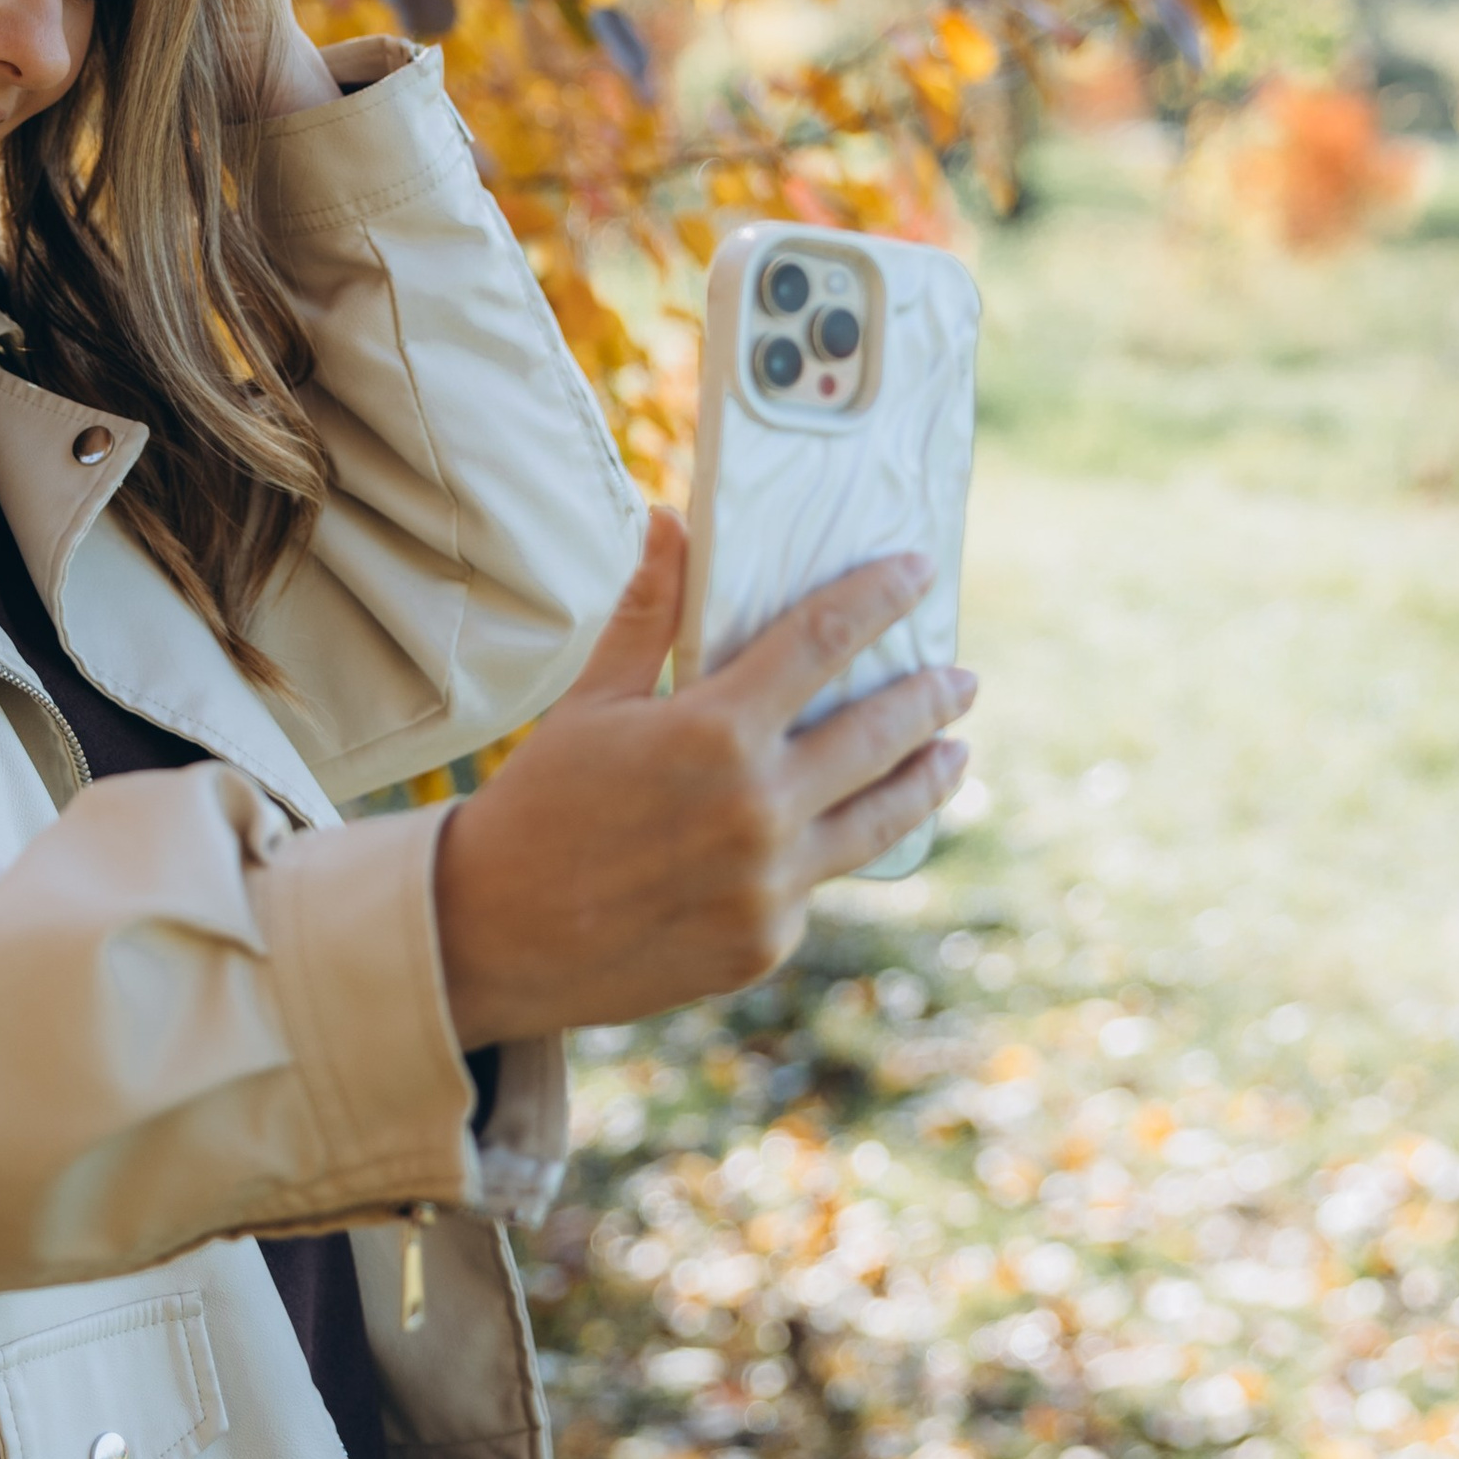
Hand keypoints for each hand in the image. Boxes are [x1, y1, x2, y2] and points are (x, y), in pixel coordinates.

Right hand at [433, 510, 975, 1048]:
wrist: (497, 934)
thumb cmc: (540, 802)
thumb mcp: (591, 700)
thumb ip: (648, 614)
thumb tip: (671, 518)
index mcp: (714, 732)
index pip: (823, 641)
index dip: (878, 598)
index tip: (918, 572)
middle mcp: (757, 809)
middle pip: (878, 734)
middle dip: (930, 698)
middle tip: (961, 677)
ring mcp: (769, 884)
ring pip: (878, 820)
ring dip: (927, 780)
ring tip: (955, 754)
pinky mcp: (766, 940)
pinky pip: (819, 878)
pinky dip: (835, 844)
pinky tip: (851, 824)